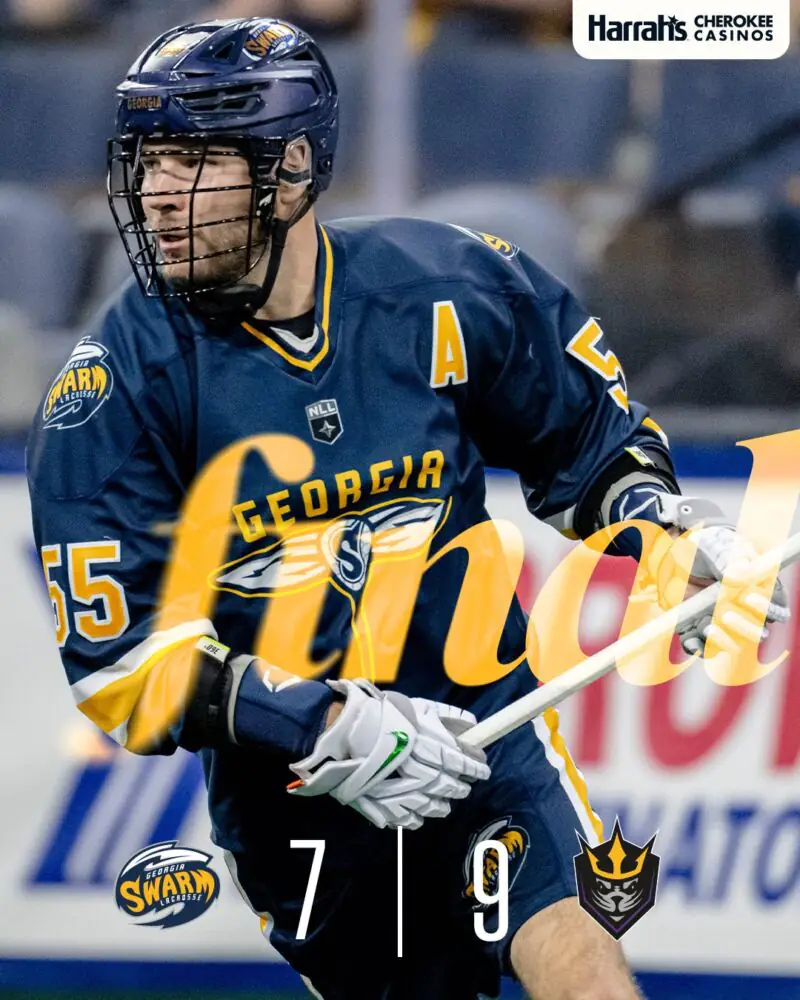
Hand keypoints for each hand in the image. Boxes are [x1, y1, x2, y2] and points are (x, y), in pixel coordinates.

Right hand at [287, 679, 489, 829]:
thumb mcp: (416, 706)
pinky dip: (417, 817)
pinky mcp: (383, 806)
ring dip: (443, 804)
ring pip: (433, 806)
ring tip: (447, 802)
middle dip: (461, 786)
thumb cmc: (379, 714)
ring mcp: (402, 791)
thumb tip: (473, 724)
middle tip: (465, 785)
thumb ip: (446, 716)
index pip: (463, 760)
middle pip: (450, 785)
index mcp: (428, 743)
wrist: (337, 732)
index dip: (476, 766)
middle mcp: (420, 769)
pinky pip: (408, 819)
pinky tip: (420, 813)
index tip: (483, 767)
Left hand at [650, 496, 789, 656]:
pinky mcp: (703, 634)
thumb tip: (737, 576)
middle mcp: (749, 614)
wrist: (679, 558)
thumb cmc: (708, 549)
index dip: (767, 606)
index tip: (747, 596)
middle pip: (759, 632)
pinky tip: (691, 637)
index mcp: (762, 592)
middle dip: (744, 626)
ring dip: (723, 638)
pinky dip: (699, 646)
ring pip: (735, 645)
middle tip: (725, 613)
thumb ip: (727, 558)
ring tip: (706, 624)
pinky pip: (705, 650)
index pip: (776, 607)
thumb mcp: (716, 546)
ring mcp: (727, 627)